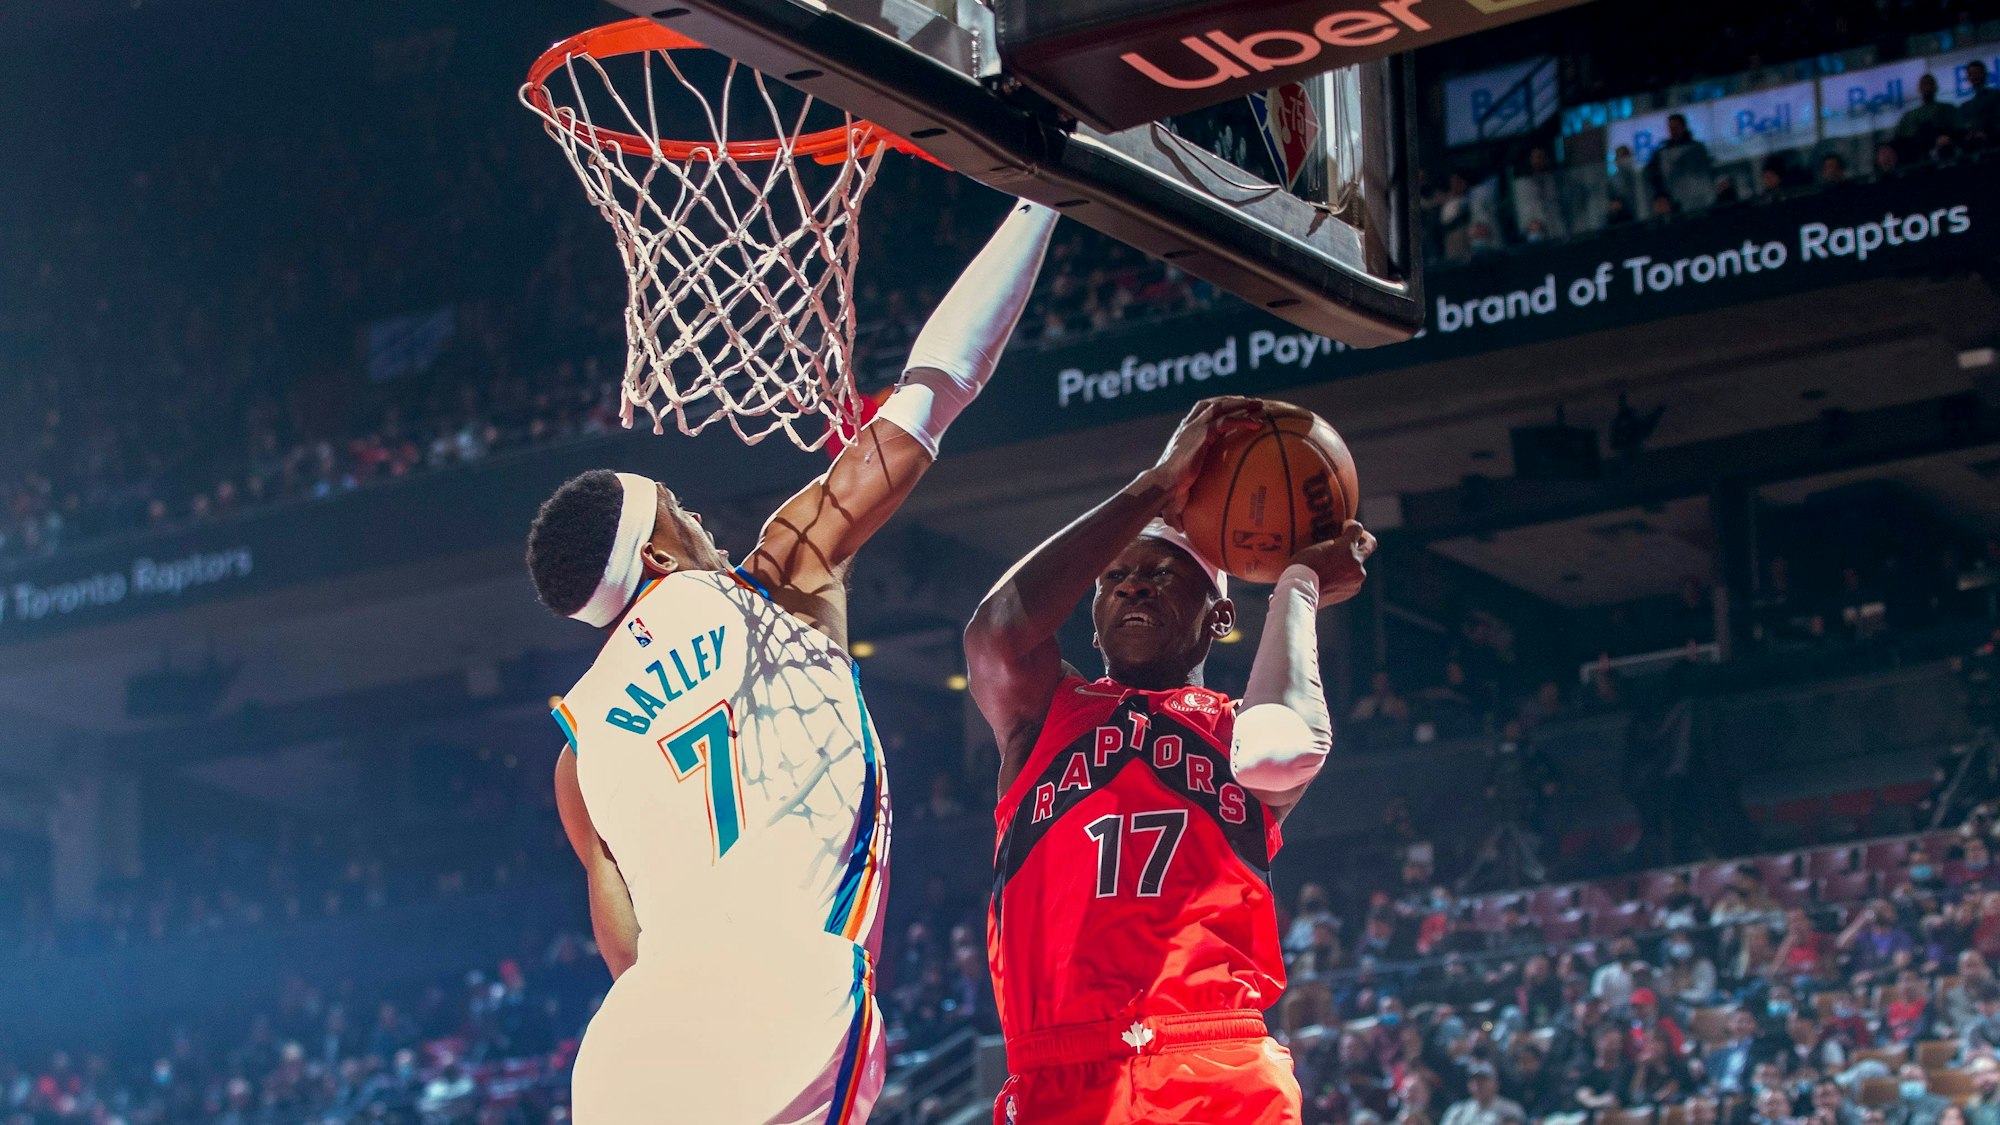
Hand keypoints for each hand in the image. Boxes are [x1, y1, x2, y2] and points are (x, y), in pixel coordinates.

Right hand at [1151, 396, 1264, 524]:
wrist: (1162, 486)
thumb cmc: (1167, 492)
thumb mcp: (1176, 493)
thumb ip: (1181, 503)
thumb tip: (1180, 530)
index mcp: (1184, 434)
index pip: (1199, 412)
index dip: (1216, 406)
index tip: (1233, 407)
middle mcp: (1189, 427)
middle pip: (1212, 404)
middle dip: (1232, 400)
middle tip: (1251, 402)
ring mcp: (1196, 428)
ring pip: (1221, 407)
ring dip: (1241, 404)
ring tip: (1259, 405)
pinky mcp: (1203, 434)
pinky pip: (1227, 422)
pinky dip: (1243, 420)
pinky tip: (1259, 425)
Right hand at [1288, 520, 1375, 605]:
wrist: (1300, 593)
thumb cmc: (1301, 568)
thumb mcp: (1314, 548)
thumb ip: (1332, 544)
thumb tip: (1337, 542)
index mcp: (1346, 548)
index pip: (1357, 529)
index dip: (1352, 525)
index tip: (1346, 527)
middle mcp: (1356, 562)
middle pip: (1370, 545)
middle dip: (1364, 538)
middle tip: (1357, 537)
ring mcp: (1356, 577)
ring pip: (1358, 564)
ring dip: (1350, 562)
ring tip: (1334, 565)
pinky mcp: (1353, 589)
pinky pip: (1353, 579)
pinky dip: (1345, 577)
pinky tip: (1331, 579)